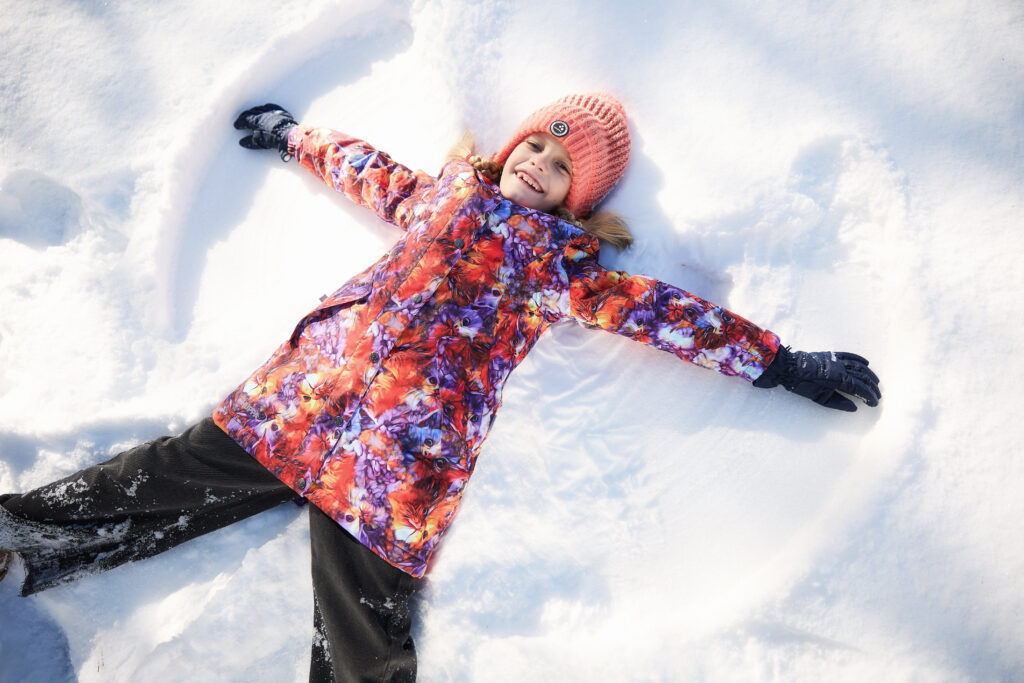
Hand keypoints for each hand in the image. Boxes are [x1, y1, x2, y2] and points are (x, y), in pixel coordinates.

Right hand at [233, 103, 296, 153]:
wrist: (290, 135)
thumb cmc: (274, 140)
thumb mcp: (261, 142)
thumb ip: (251, 142)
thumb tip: (241, 142)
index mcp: (256, 120)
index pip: (244, 119)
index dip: (240, 123)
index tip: (236, 125)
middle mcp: (262, 113)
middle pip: (251, 112)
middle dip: (245, 116)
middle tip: (241, 119)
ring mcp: (272, 111)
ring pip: (260, 108)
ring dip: (254, 111)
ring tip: (251, 114)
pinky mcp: (280, 111)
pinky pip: (270, 106)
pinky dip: (265, 108)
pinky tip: (264, 109)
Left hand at [754, 347, 880, 411]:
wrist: (789, 368)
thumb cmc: (802, 385)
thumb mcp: (819, 398)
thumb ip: (839, 403)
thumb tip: (855, 407)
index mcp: (839, 380)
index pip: (860, 388)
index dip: (869, 396)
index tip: (874, 403)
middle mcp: (841, 368)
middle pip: (862, 377)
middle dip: (872, 387)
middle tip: (878, 395)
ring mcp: (837, 360)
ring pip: (859, 366)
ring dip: (869, 374)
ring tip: (875, 382)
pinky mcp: (832, 355)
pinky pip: (849, 356)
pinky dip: (859, 359)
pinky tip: (866, 363)